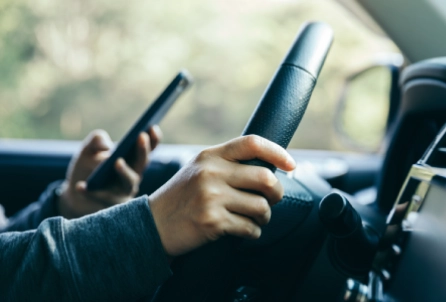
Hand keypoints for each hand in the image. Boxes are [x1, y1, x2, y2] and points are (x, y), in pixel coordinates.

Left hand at [59, 126, 161, 218]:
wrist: (75, 194)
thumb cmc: (87, 167)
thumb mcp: (88, 150)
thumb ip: (96, 140)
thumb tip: (106, 145)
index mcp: (132, 160)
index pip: (147, 149)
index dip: (153, 139)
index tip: (153, 126)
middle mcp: (133, 176)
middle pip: (142, 164)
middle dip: (143, 150)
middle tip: (141, 136)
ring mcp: (124, 192)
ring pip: (129, 182)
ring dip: (125, 172)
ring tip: (116, 161)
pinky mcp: (111, 205)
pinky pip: (103, 198)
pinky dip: (92, 192)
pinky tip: (80, 186)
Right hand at [149, 135, 295, 256]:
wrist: (152, 224)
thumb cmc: (182, 197)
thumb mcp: (198, 169)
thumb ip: (227, 163)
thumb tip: (269, 167)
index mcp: (210, 155)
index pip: (252, 143)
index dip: (277, 152)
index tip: (291, 165)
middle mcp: (211, 173)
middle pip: (265, 177)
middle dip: (277, 193)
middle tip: (273, 199)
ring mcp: (211, 197)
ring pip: (261, 206)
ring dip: (265, 216)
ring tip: (256, 218)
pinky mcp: (212, 221)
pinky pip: (249, 227)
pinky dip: (253, 232)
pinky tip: (245, 231)